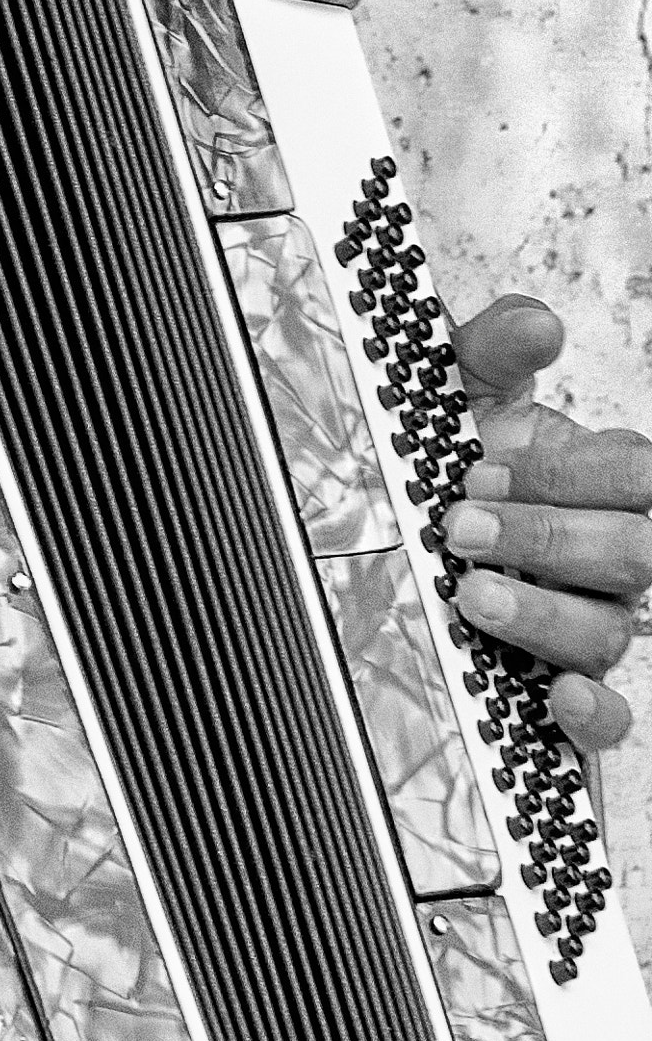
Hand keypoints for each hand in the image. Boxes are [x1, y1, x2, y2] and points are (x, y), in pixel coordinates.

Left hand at [441, 294, 648, 748]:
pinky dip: (594, 715)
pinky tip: (560, 701)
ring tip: (472, 598)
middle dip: (545, 539)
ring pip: (609, 631)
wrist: (412, 516)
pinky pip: (612, 716)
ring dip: (544, 616)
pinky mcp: (564, 681)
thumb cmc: (455, 453)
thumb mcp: (464, 392)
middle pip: (634, 555)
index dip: (563, 474)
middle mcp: (619, 555)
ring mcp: (596, 620)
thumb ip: (494, 350)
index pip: (634, 475)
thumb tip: (533, 325)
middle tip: (460, 528)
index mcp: (613, 480)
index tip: (478, 467)